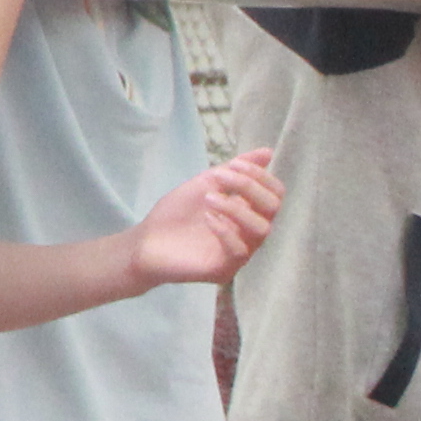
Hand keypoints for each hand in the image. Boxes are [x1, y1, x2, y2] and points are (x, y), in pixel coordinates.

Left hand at [126, 149, 280, 288]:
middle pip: (273, 208)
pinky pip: (240, 250)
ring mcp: (241, 252)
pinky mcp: (226, 269)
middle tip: (219, 178)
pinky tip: (207, 218)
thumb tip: (268, 152)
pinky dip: (225, 230)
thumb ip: (234, 170)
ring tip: (209, 198)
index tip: (235, 164)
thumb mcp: (205, 184)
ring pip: (262, 229)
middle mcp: (250, 232)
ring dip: (236, 208)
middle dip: (249, 187)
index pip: (274, 194)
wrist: (145, 242)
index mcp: (249, 212)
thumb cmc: (175, 214)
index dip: (260, 176)